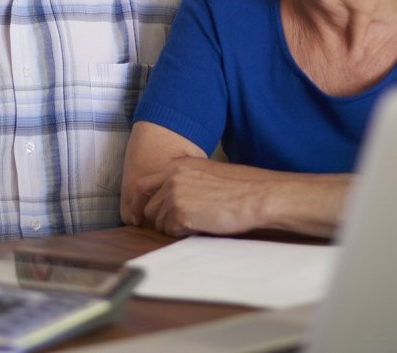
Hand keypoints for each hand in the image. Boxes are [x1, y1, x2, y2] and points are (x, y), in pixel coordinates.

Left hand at [133, 159, 262, 236]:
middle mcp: (171, 177)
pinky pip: (171, 230)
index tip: (138, 216)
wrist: (258, 195)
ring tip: (200, 221)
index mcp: (177, 165)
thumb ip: (185, 181)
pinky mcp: (180, 213)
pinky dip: (184, 232)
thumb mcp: (207, 174)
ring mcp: (174, 194)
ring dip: (175, 226)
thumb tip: (170, 199)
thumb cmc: (241, 187)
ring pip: (159, 222)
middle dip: (162, 219)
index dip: (139, 203)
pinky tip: (203, 225)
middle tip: (184, 223)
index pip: (143, 184)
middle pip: (150, 207)